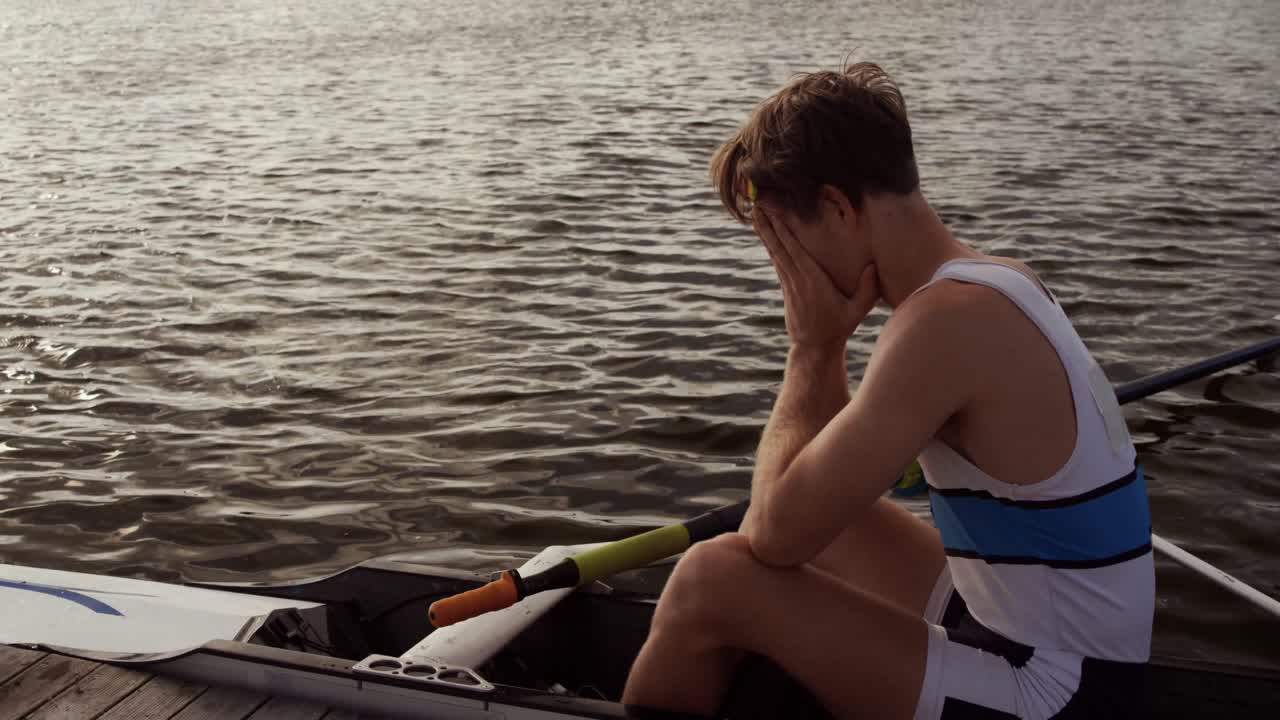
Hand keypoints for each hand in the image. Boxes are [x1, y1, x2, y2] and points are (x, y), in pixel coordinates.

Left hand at [754, 209, 879, 349]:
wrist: (814, 348)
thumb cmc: (837, 328)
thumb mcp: (856, 311)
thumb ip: (866, 290)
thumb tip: (873, 267)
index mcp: (812, 280)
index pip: (794, 251)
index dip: (783, 231)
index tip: (773, 213)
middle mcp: (796, 279)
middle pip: (779, 247)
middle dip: (768, 225)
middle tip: (756, 204)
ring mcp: (789, 284)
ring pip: (775, 253)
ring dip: (765, 233)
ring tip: (755, 214)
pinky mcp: (786, 289)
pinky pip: (777, 262)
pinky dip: (771, 247)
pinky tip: (766, 237)